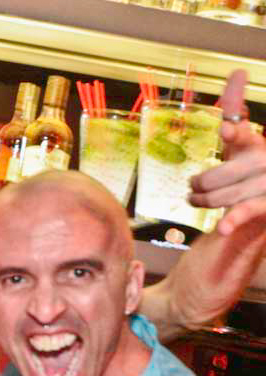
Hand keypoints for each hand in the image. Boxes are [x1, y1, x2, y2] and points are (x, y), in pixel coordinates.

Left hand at [189, 69, 265, 234]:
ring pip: (223, 196)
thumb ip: (235, 108)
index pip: (240, 134)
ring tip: (196, 200)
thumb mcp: (243, 135)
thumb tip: (237, 71)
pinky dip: (233, 220)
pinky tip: (222, 229)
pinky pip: (246, 211)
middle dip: (200, 184)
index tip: (225, 130)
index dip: (232, 133)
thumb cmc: (252, 159)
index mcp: (253, 141)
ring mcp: (265, 183)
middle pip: (220, 174)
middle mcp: (261, 160)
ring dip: (204, 201)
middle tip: (192, 186)